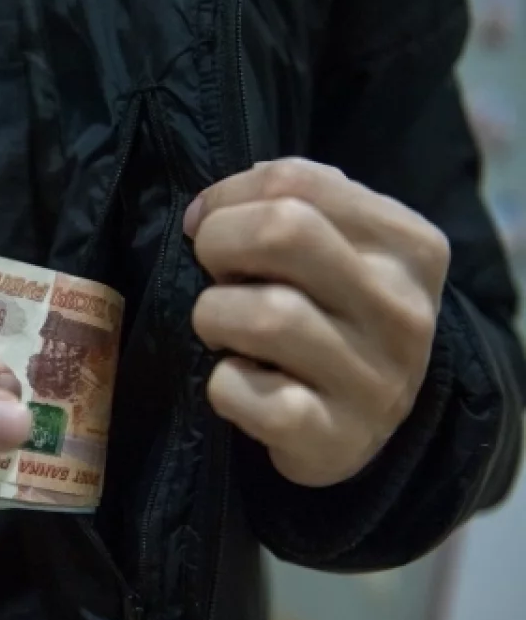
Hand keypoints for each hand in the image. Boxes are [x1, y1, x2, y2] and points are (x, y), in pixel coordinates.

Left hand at [183, 158, 450, 486]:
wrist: (360, 426)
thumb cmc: (332, 319)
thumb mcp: (338, 250)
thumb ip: (292, 205)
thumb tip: (211, 205)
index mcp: (409, 246)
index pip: (296, 182)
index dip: (228, 199)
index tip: (210, 226)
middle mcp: (401, 310)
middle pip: (282, 231)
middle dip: (219, 244)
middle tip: (216, 274)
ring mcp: (374, 379)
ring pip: (262, 314)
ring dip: (213, 317)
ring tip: (225, 333)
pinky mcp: (332, 438)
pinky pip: (241, 390)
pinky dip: (222, 385)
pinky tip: (240, 384)